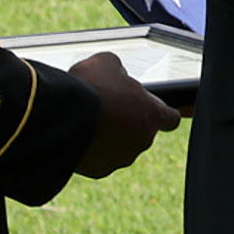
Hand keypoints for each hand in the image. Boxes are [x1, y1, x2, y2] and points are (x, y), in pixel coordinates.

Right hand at [70, 51, 181, 177]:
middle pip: (141, 131)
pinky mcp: (101, 170)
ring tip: (89, 122)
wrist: (63, 119)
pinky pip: (99, 159)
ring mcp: (123, 157)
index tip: (150, 110)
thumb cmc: (90, 88)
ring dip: (109, 137)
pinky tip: (79, 136)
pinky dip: (91, 150)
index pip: (171, 118)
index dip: (161, 113)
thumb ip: (118, 69)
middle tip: (106, 109)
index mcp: (152, 114)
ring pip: (120, 147)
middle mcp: (143, 139)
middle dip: (127, 122)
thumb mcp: (105, 63)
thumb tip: (116, 75)